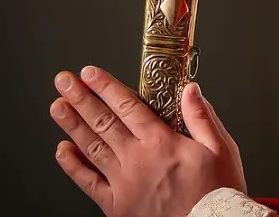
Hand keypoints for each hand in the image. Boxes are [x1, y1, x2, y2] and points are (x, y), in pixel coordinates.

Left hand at [49, 66, 246, 216]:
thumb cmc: (217, 194)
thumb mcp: (221, 149)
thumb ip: (201, 117)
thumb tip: (189, 90)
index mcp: (162, 143)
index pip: (127, 106)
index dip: (106, 87)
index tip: (90, 74)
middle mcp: (138, 160)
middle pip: (103, 122)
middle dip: (81, 98)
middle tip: (64, 82)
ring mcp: (124, 184)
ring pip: (92, 147)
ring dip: (72, 125)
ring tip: (57, 106)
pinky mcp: (117, 206)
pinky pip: (89, 183)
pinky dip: (73, 166)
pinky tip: (62, 151)